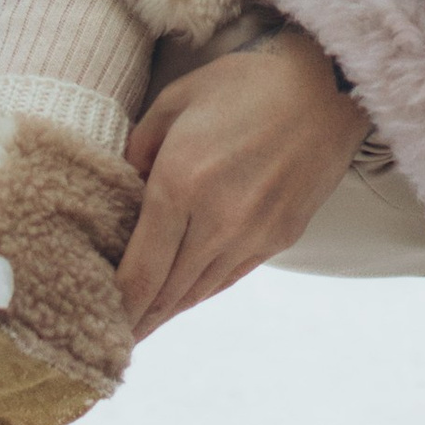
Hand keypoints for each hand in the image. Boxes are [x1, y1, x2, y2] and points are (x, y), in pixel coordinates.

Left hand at [119, 29, 365, 334]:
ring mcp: (252, 235)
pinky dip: (201, 293)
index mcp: (180, 185)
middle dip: (136, 321)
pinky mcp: (280, 238)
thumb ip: (139, 146)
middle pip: (166, 293)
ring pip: (198, 292)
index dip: (117, 307)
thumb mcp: (176, 99)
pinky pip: (229, 278)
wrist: (328, 88)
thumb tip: (125, 187)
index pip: (140, 272)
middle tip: (109, 339)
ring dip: (167, 313)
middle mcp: (216, 222)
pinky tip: (185, 297)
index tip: (96, 324)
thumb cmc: (245, 85)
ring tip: (142, 326)